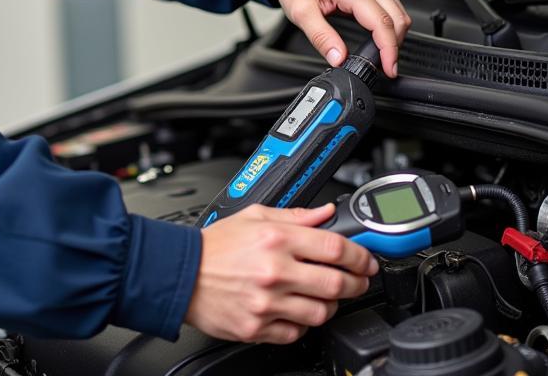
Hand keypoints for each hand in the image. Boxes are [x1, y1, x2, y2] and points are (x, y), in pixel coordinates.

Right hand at [184, 202, 377, 343]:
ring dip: (332, 305)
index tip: (366, 260)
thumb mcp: (254, 216)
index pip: (334, 247)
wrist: (181, 273)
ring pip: (321, 312)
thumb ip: (295, 215)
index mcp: (276, 239)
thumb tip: (326, 213)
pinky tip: (298, 311)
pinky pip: (296, 333)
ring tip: (326, 296)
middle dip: (356, 283)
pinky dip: (304, 324)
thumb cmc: (215, 245)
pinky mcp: (258, 328)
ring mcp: (267, 303)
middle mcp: (275, 271)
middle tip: (358, 280)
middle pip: (336, 283)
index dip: (360, 255)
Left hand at [267, 0, 409, 76]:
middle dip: (394, 46)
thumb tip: (339, 58)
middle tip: (383, 65)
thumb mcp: (301, 13)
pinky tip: (378, 33)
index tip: (389, 68)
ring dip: (394, 34)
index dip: (389, 51)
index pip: (383, 25)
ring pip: (399, 12)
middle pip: (398, 20)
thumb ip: (322, 38)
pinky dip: (390, 21)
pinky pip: (393, 3)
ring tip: (379, 51)